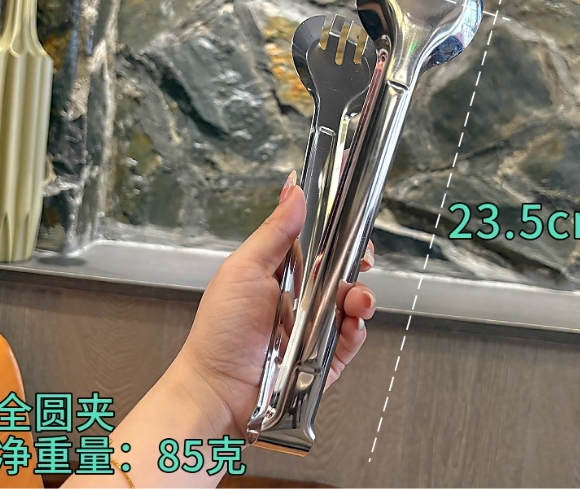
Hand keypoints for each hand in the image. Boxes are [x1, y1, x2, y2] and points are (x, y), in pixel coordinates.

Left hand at [175, 171, 376, 439]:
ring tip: (355, 300)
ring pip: (352, 302)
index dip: (339, 234)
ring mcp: (314, 324)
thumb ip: (275, 231)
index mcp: (282, 269)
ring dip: (361, 297)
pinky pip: (352, 337)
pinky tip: (349, 324)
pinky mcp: (326, 354)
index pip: (319, 242)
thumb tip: (293, 190)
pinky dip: (356, 329)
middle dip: (357, 263)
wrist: (218, 390)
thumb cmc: (221, 330)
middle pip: (342, 270)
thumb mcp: (245, 269)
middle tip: (361, 261)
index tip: (352, 227)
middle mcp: (301, 294)